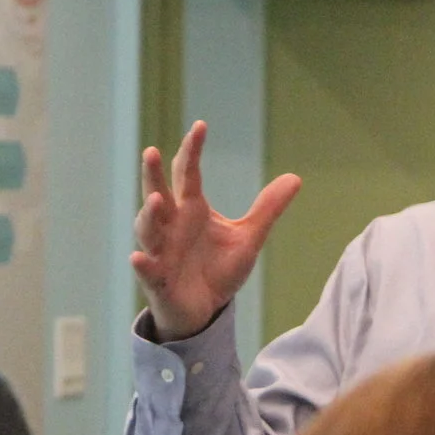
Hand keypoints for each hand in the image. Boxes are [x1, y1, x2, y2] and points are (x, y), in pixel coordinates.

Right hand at [131, 121, 300, 341]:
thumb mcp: (248, 237)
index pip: (187, 174)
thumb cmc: (218, 268)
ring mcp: (160, 251)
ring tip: (157, 200)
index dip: (191, 151)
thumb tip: (295, 178)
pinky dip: (142, 263)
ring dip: (149, 214)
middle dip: (153, 174)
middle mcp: (171, 225)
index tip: (200, 126)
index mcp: (191, 209)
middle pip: (158, 193)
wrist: (205, 308)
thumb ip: (267, 208)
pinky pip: (146, 269)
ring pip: (148, 228)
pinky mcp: (157, 279)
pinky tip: (139, 257)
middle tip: (152, 151)